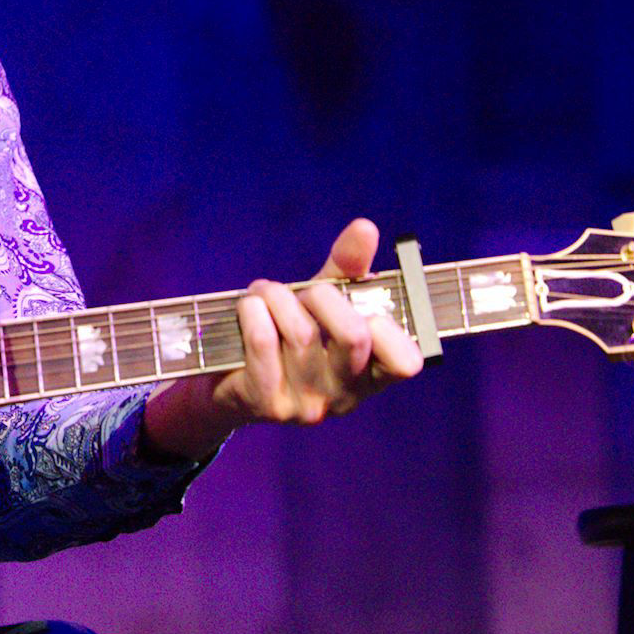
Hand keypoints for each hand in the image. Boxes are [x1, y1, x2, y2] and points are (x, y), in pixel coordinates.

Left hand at [141, 219, 423, 459]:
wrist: (227, 379)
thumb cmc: (285, 333)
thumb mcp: (321, 301)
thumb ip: (347, 268)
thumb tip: (366, 228)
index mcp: (370, 374)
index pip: (406, 362)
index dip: (388, 328)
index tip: (361, 309)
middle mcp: (344, 396)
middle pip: (353, 336)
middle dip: (322, 296)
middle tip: (302, 292)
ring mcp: (307, 405)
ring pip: (300, 333)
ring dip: (276, 297)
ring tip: (264, 292)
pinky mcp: (268, 403)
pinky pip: (263, 342)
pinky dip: (253, 311)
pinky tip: (248, 308)